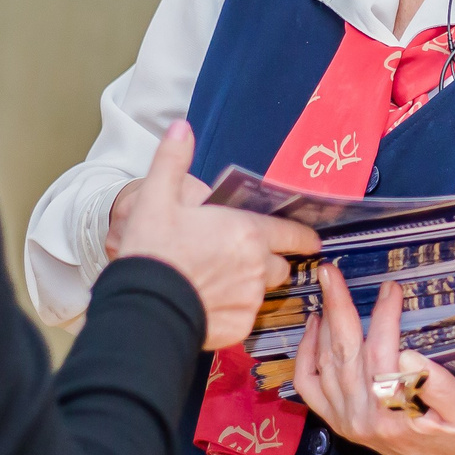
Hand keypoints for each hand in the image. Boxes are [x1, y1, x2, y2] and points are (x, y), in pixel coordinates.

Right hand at [109, 122, 317, 348]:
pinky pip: (246, 316)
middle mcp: (258, 267)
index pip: (292, 234)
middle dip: (269, 261)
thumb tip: (181, 128)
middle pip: (280, 265)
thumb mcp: (156, 198)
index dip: (302, 236)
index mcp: (247, 232)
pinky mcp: (240, 327)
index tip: (311, 240)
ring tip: (220, 281)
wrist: (142, 306)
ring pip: (263, 292)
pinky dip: (234, 310)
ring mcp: (250, 299)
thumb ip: (172, 160)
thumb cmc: (152, 251)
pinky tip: (210, 303)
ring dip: (251, 285)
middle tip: (242, 258)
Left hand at [290, 264, 454, 454]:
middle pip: (343, 353)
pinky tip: (314, 329)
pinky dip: (306, 357)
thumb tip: (408, 355)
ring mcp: (346, 423)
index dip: (383, 317)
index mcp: (394, 415)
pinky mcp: (340, 424)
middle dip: (337, 307)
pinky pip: (310, 389)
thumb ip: (439, 386)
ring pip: (324, 365)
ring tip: (326, 288)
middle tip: (330, 271)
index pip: (381, 353)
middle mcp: (362, 420)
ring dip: (322, 324)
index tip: (391, 287)